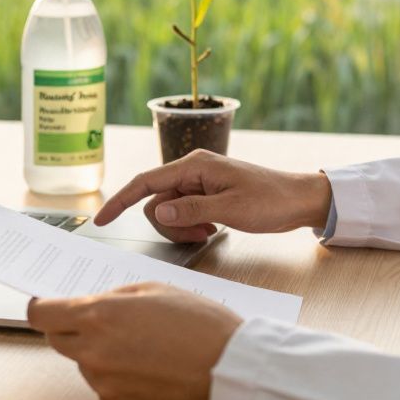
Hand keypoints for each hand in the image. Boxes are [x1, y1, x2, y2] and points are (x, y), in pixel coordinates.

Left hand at [27, 282, 241, 399]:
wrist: (230, 368)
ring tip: (140, 346)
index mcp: (100, 315)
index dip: (43, 308)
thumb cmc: (199, 323)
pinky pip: (103, 385)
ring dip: (98, 352)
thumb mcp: (155, 289)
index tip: (48, 306)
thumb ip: (115, 296)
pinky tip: (147, 367)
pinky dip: (116, 376)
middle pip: (57, 339)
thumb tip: (95, 304)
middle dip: (72, 328)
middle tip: (104, 322)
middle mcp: (93, 350)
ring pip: (83, 363)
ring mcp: (103, 381)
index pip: (42, 315)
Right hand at [94, 149, 333, 242]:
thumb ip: (191, 210)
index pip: (145, 182)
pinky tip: (213, 229)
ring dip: (182, 227)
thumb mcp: (230, 209)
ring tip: (210, 231)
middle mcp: (192, 171)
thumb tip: (158, 211)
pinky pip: (184, 213)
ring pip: (169, 211)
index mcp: (194, 165)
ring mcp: (199, 183)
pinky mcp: (206, 195)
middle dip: (170, 224)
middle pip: (156, 202)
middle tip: (201, 233)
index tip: (100, 220)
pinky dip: (192, 225)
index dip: (120, 200)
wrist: (298, 200)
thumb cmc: (270, 200)